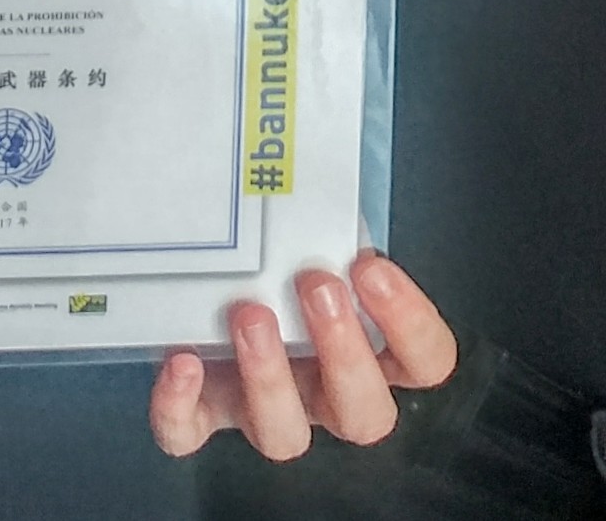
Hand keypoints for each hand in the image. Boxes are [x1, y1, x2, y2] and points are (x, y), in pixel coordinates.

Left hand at [149, 253, 455, 458]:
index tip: (371, 267)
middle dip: (344, 354)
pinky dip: (180, 405)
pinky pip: (189, 434)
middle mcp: (325, 395)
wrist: (207, 280)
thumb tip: (323, 169)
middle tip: (317, 286)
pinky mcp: (200, 417)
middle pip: (364, 415)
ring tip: (248, 314)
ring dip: (269, 378)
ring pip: (283, 437)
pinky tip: (181, 359)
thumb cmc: (280, 257)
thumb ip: (330, 225)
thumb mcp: (315, 237)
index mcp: (371, 352)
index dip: (409, 325)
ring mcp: (264, 412)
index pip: (426, 362)